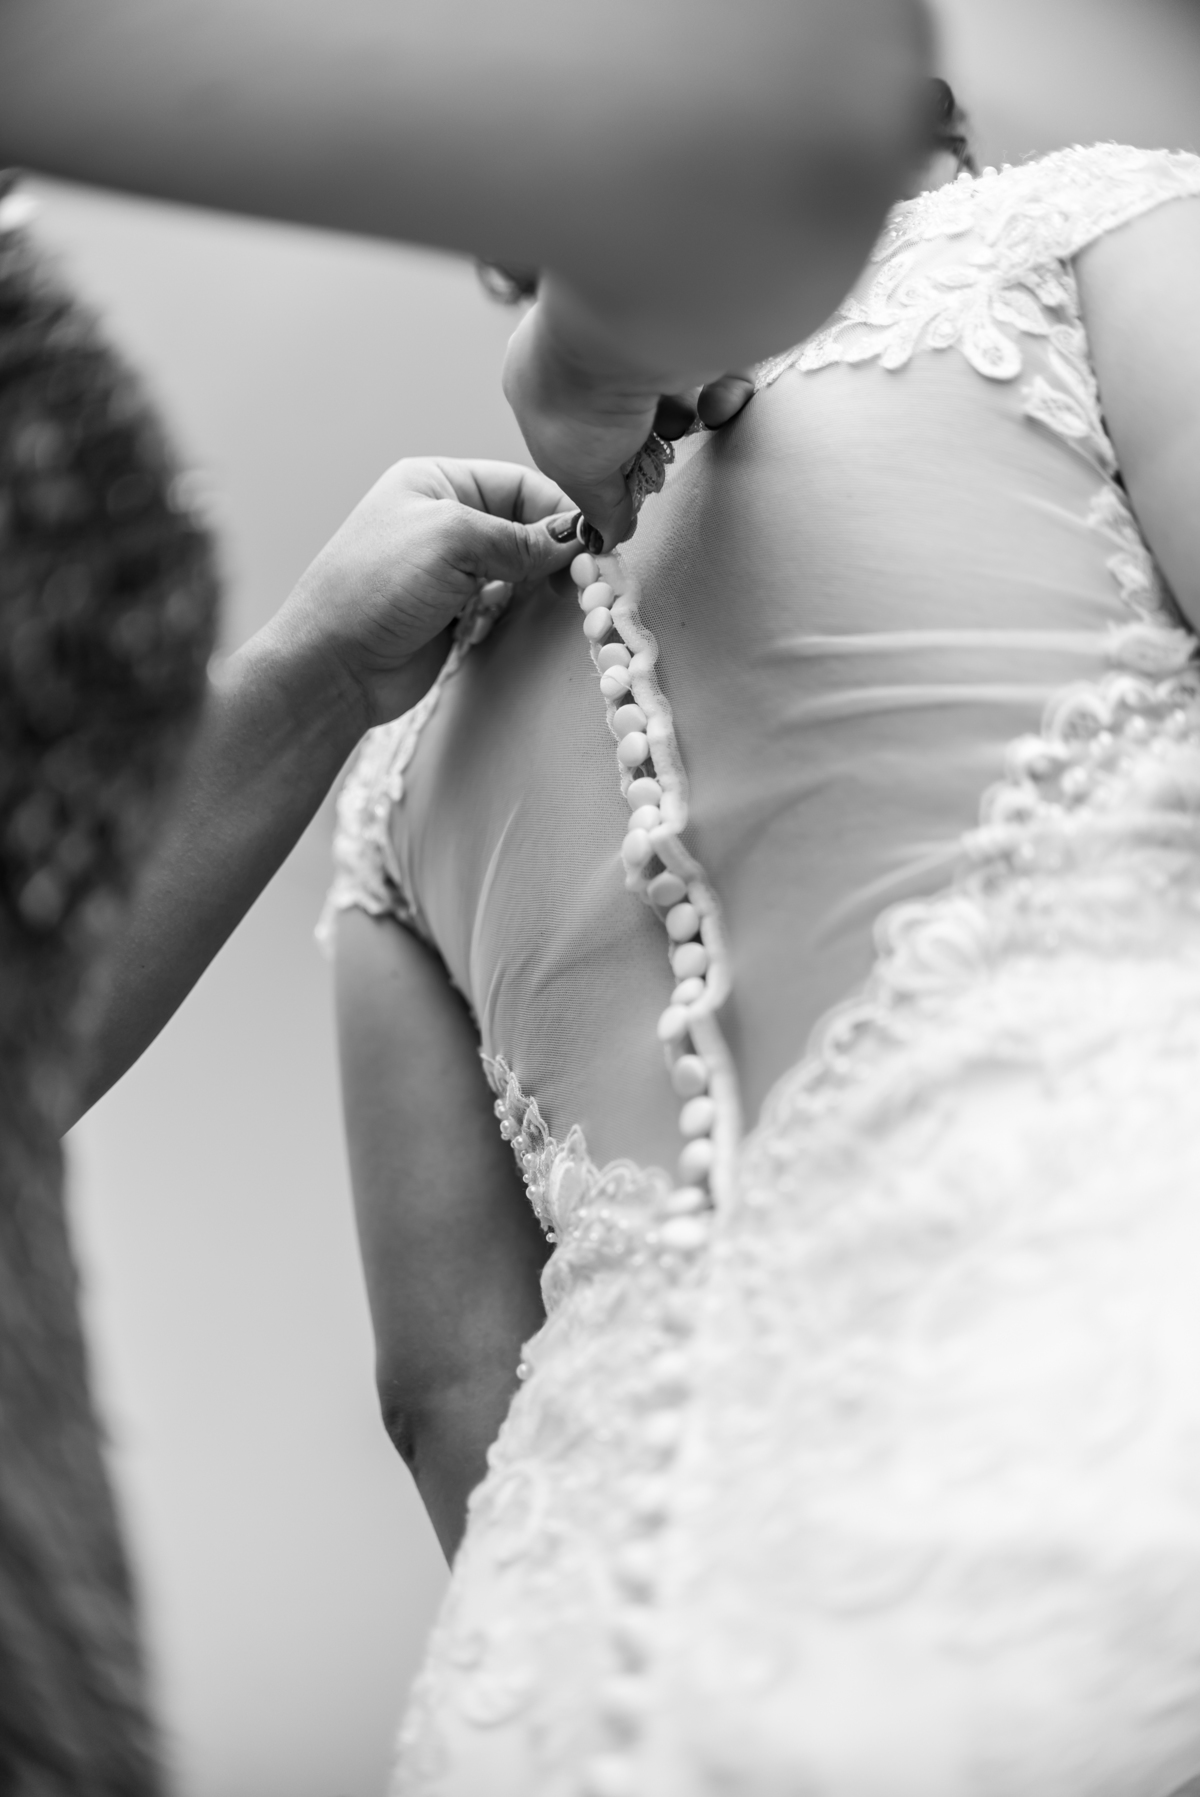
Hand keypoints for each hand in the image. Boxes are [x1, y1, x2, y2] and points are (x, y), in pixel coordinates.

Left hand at [272, 457, 577, 732]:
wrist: (333, 667)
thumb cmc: (375, 588)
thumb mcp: (452, 541)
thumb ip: (518, 539)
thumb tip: (576, 540)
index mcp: (435, 481)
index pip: (518, 483)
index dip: (559, 509)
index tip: (594, 540)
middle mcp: (444, 519)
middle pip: (523, 522)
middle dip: (556, 546)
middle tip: (587, 574)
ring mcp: (449, 567)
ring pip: (518, 564)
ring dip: (543, 578)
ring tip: (568, 595)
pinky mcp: (455, 611)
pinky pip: (505, 599)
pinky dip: (524, 603)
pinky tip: (535, 611)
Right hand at [503, 295, 755, 549]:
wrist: (628, 330)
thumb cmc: (577, 395)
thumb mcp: (574, 472)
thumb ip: (598, 506)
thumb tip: (611, 534)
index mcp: (539, 376)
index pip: (575, 431)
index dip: (601, 465)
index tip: (621, 488)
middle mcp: (587, 345)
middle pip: (627, 413)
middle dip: (644, 442)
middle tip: (651, 456)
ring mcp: (641, 329)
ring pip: (675, 392)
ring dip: (683, 419)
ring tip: (678, 422)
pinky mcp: (695, 322)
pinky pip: (719, 369)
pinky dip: (722, 395)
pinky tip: (713, 404)